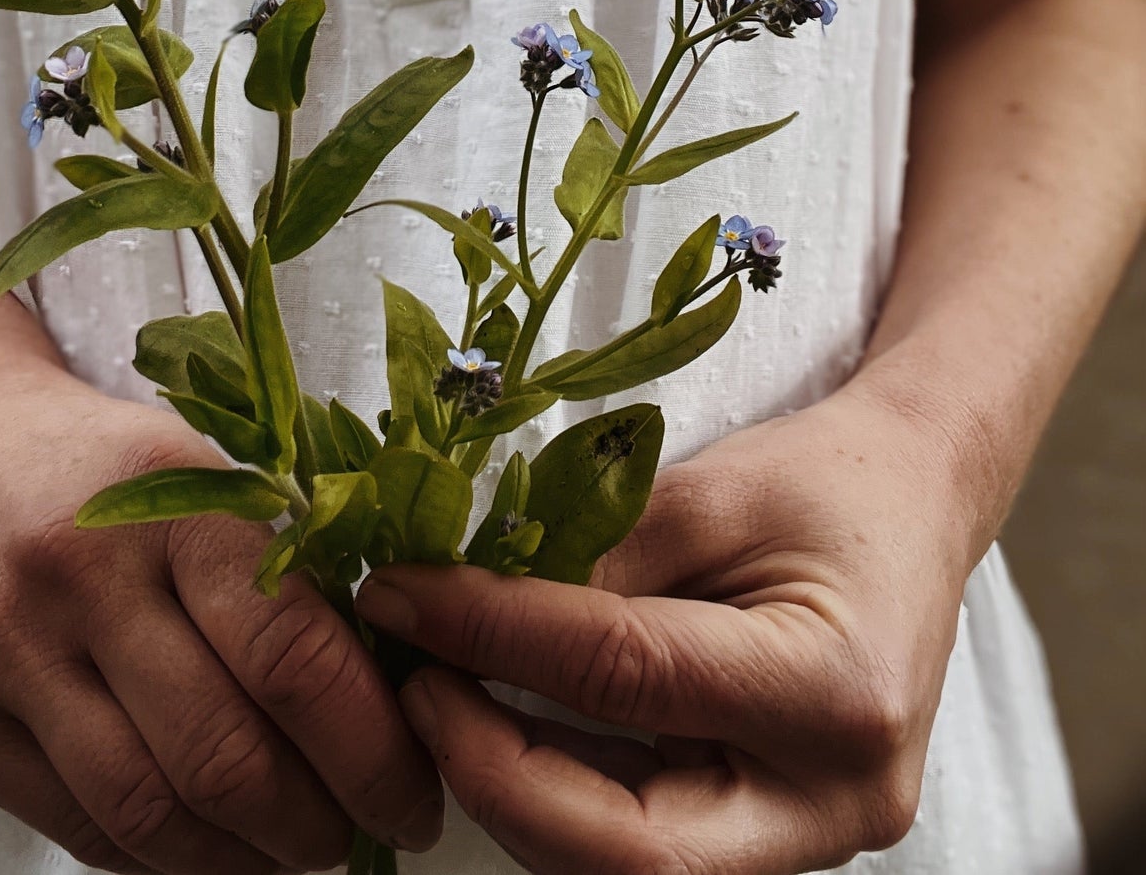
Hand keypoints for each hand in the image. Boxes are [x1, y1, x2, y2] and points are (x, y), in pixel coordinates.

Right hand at [0, 356, 443, 873]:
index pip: (291, 655)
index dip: (370, 746)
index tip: (411, 789)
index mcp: (169, 504)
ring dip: (242, 858)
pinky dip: (159, 857)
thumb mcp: (195, 470)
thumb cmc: (88, 456)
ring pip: (150, 811)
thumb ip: (277, 570)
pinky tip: (205, 846)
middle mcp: (81, 578)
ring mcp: (6, 653)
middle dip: (316, 822)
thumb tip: (381, 695)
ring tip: (289, 850)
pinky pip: (77, 827)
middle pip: (225, 754)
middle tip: (361, 832)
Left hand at [356, 375, 978, 874]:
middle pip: (634, 852)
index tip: (402, 596)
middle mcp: (834, 800)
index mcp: (833, 692)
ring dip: (518, 793)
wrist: (917, 507)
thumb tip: (451, 599)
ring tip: (445, 696)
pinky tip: (505, 723)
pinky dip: (562, 796)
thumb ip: (589, 556)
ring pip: (629, 868)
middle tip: (415, 689)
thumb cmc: (829, 482)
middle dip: (498, 776)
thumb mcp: (704, 491)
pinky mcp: (774, 840)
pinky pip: (646, 845)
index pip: (625, 679)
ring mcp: (812, 838)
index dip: (494, 636)